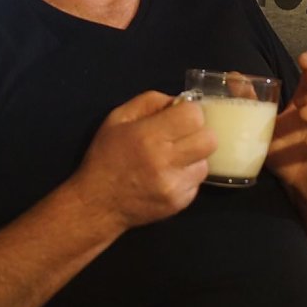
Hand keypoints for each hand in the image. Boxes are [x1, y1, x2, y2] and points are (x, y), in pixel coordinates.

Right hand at [72, 91, 216, 234]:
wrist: (97, 204)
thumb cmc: (106, 155)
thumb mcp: (119, 118)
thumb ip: (151, 102)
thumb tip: (179, 101)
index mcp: (149, 135)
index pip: (194, 116)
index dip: (189, 112)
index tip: (179, 117)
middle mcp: (165, 161)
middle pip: (209, 139)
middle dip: (199, 133)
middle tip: (183, 136)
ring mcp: (174, 186)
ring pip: (206, 162)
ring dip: (194, 157)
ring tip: (175, 158)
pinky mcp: (179, 204)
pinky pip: (197, 183)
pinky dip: (188, 176)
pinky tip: (170, 176)